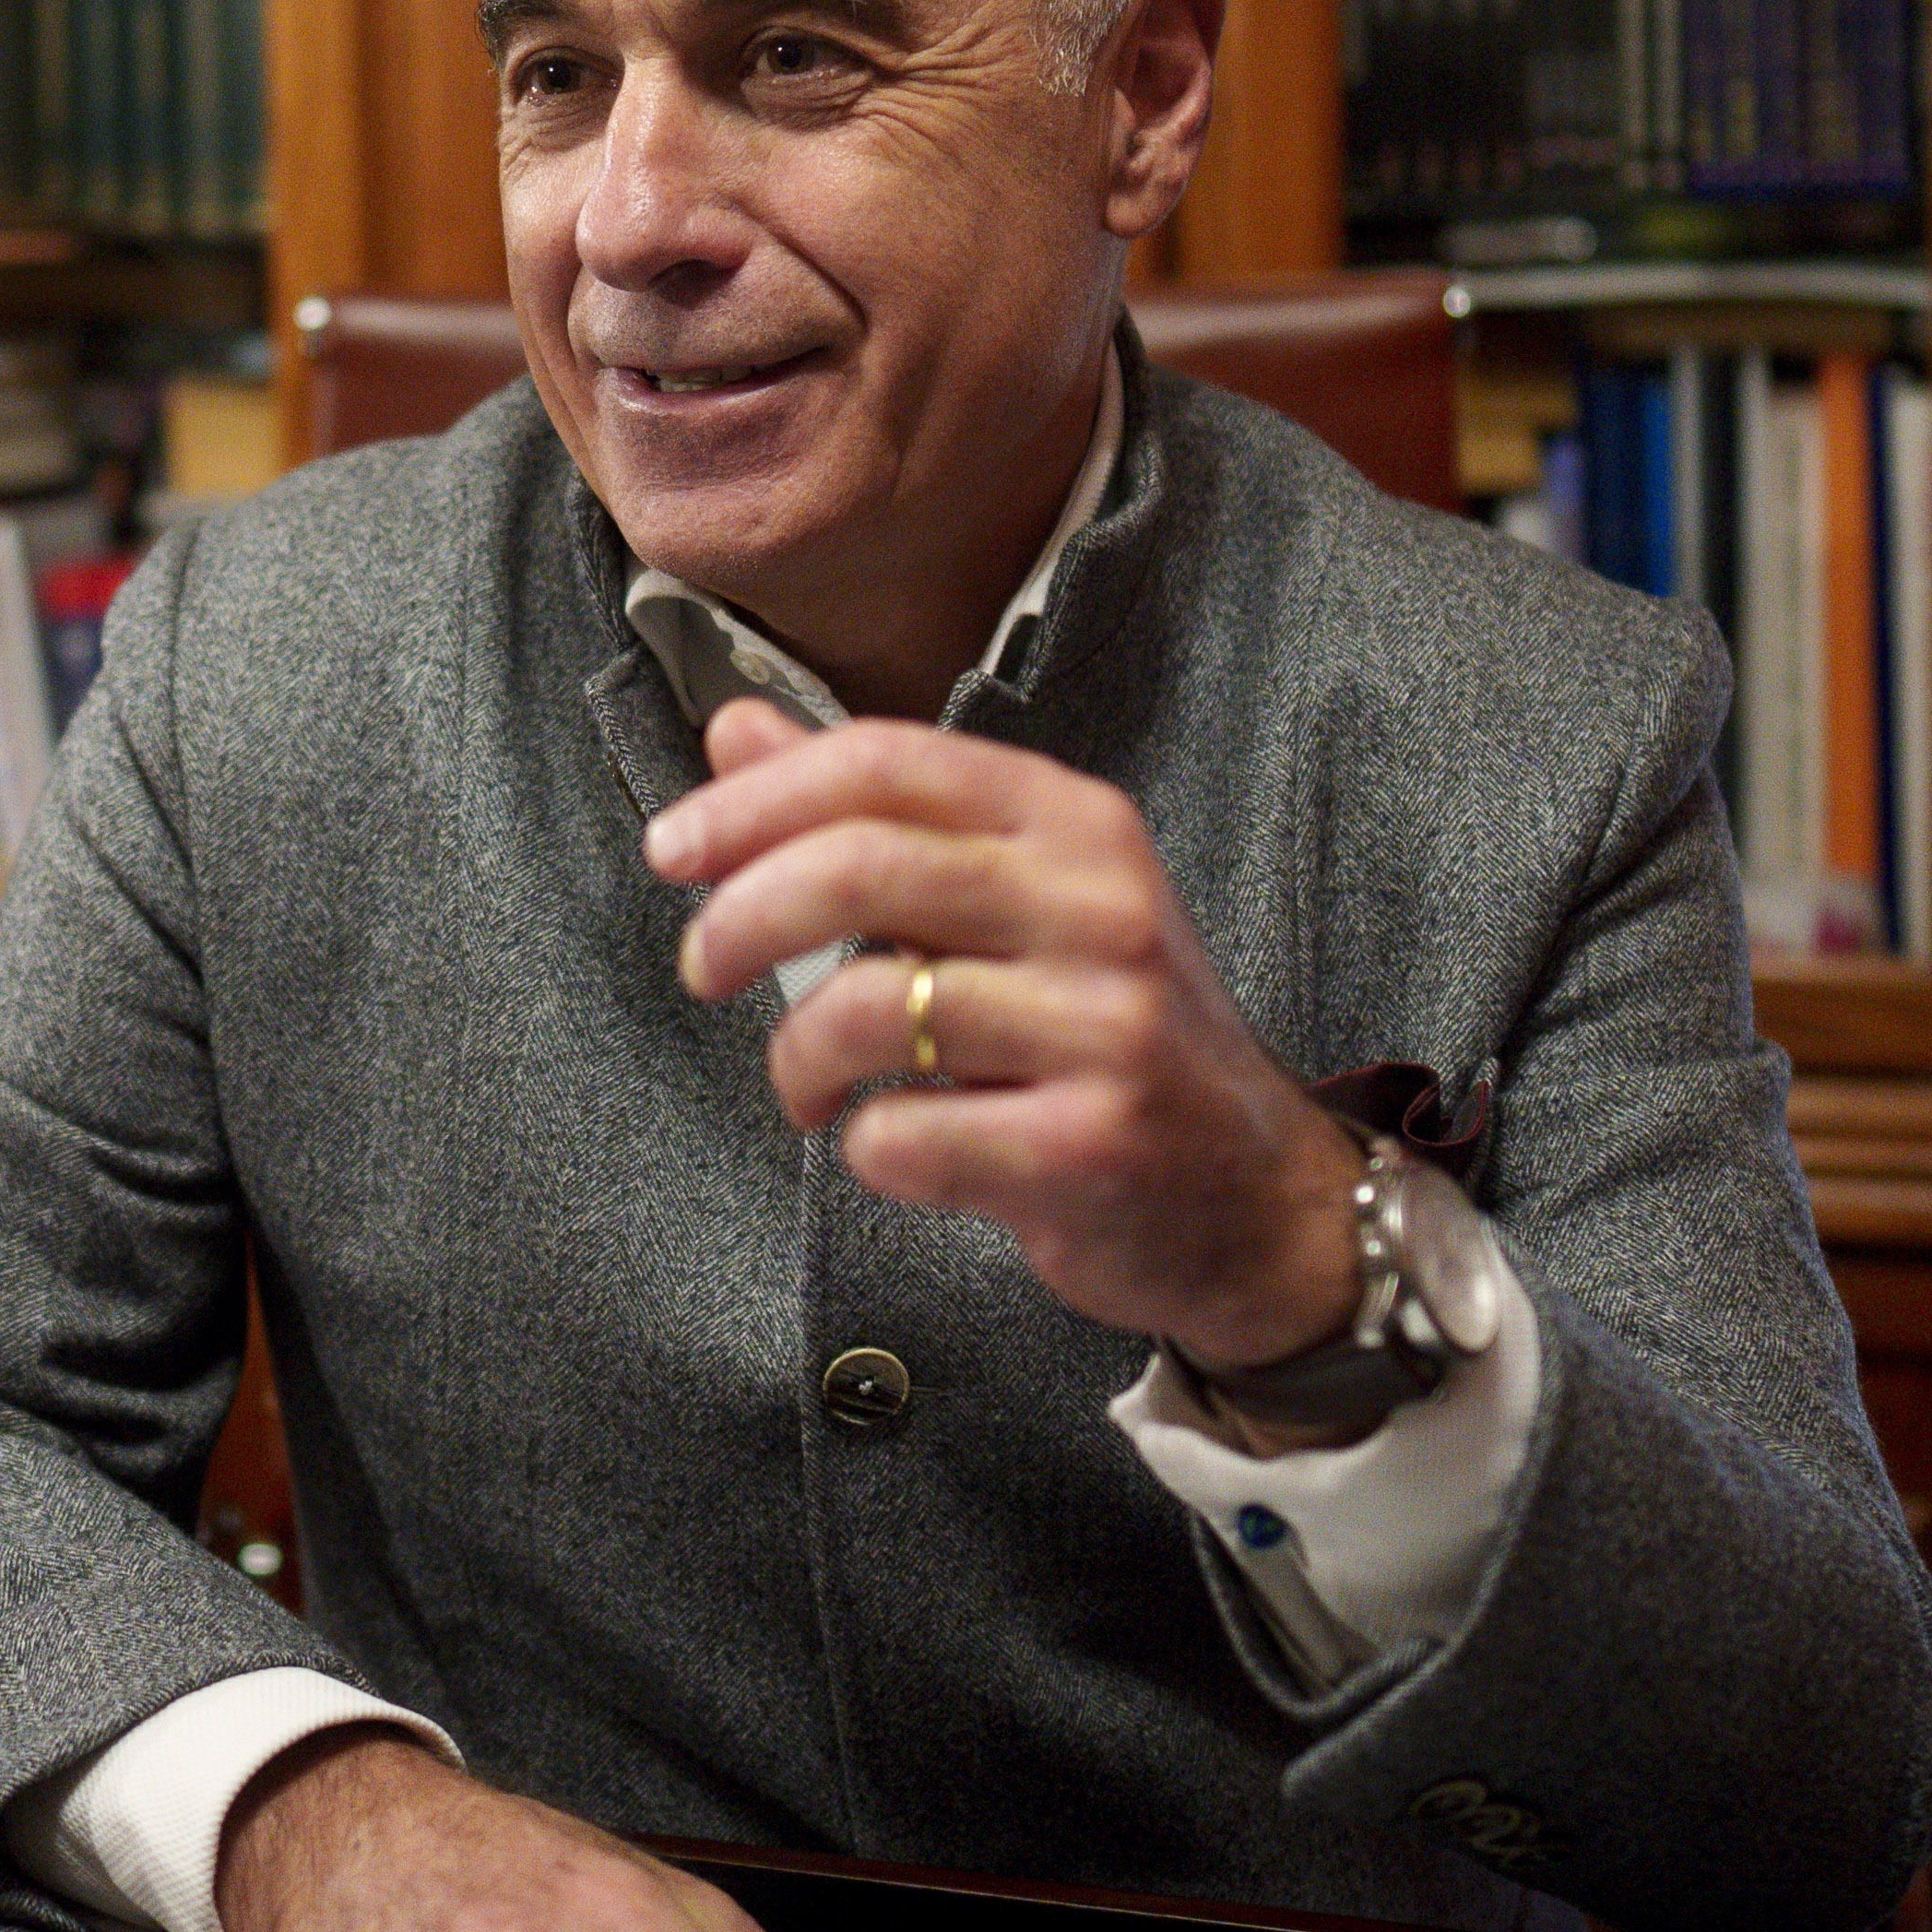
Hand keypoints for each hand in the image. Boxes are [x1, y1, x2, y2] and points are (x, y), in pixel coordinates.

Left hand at [649, 699, 1373, 1372]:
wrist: (1259, 1201)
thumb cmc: (1110, 1037)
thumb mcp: (1015, 900)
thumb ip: (878, 819)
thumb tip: (734, 730)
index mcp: (1074, 824)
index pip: (886, 764)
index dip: (754, 800)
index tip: (672, 850)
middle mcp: (1101, 905)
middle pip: (862, 868)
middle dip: (739, 918)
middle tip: (698, 968)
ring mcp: (1106, 1026)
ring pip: (869, 1006)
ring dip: (795, 1056)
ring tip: (807, 1087)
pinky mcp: (1091, 1144)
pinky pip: (904, 1136)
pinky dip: (863, 1146)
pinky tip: (893, 1145)